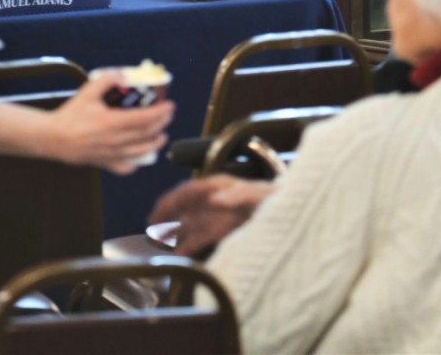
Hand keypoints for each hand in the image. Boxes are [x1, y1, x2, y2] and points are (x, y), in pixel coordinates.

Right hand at [48, 71, 173, 173]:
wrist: (53, 138)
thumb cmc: (71, 115)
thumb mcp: (88, 91)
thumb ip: (107, 79)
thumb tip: (124, 74)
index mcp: (113, 122)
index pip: (145, 118)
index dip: (161, 112)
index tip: (170, 106)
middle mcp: (116, 140)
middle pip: (147, 134)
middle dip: (161, 124)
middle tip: (167, 116)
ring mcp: (112, 154)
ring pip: (141, 152)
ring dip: (155, 143)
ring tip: (161, 136)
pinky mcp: (105, 163)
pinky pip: (126, 167)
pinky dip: (137, 162)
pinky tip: (140, 155)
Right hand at [150, 175, 273, 255]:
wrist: (291, 213)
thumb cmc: (274, 197)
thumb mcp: (257, 194)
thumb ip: (236, 195)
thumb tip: (212, 198)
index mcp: (219, 186)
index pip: (189, 190)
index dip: (172, 199)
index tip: (157, 210)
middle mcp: (214, 199)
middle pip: (185, 205)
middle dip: (167, 213)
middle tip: (149, 225)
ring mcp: (217, 215)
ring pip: (189, 222)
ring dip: (175, 231)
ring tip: (158, 242)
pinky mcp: (223, 230)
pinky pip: (200, 237)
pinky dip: (188, 245)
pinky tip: (178, 254)